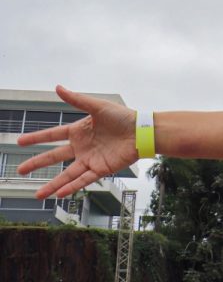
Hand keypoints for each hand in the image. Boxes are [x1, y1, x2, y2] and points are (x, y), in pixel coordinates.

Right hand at [16, 86, 137, 198]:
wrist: (143, 131)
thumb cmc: (123, 117)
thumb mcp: (97, 107)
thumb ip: (77, 100)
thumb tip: (57, 87)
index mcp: (79, 131)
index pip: (52, 135)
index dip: (36, 138)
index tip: (20, 141)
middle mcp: (82, 147)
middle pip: (54, 157)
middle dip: (37, 163)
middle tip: (20, 170)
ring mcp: (91, 159)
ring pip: (67, 174)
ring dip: (53, 184)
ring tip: (38, 194)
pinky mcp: (102, 169)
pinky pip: (84, 179)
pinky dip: (72, 186)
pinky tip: (60, 193)